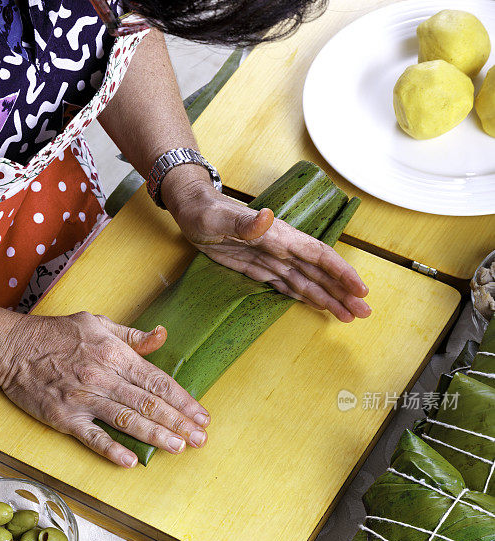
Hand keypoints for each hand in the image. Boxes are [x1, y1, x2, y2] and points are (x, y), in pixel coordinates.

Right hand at [0, 312, 209, 466]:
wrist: (12, 347)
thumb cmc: (57, 334)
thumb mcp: (98, 323)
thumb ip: (132, 336)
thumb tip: (161, 336)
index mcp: (115, 355)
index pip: (158, 381)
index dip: (183, 400)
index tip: (202, 415)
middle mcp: (103, 377)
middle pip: (149, 404)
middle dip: (179, 422)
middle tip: (201, 439)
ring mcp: (84, 398)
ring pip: (127, 420)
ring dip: (156, 435)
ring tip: (179, 447)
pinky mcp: (64, 417)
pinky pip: (92, 436)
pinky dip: (111, 449)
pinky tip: (130, 461)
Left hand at [163, 172, 371, 323]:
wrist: (192, 209)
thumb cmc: (204, 211)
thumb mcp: (219, 217)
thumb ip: (244, 221)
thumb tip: (268, 217)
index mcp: (280, 236)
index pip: (319, 255)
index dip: (341, 273)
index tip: (360, 290)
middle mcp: (283, 249)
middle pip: (320, 273)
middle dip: (343, 293)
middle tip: (363, 314)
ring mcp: (273, 260)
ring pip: (308, 282)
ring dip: (329, 299)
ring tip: (349, 317)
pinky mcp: (260, 268)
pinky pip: (289, 285)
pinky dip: (307, 297)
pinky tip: (320, 306)